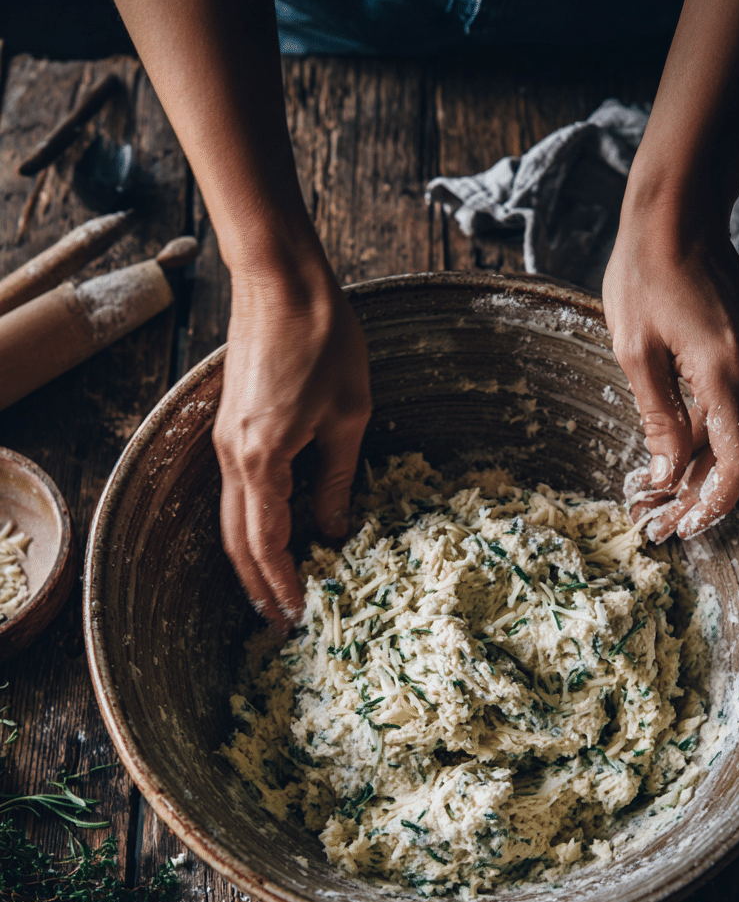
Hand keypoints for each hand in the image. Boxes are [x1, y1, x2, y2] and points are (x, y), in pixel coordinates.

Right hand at [212, 262, 370, 630]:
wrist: (279, 279)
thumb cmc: (323, 337)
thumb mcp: (350, 414)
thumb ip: (337, 478)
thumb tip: (335, 529)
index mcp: (263, 458)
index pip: (266, 544)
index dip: (282, 585)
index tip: (299, 616)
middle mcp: (233, 457)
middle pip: (237, 541)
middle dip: (258, 586)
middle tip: (281, 622)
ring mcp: (225, 441)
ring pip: (232, 519)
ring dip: (253, 559)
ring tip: (277, 589)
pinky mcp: (230, 426)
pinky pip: (237, 491)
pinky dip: (253, 524)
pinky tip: (275, 535)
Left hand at [602, 215, 738, 540]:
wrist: (676, 210)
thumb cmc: (644, 274)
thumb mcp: (635, 353)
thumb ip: (657, 418)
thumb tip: (664, 476)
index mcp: (727, 368)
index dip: (718, 500)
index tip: (688, 524)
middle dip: (713, 489)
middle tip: (670, 517)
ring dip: (713, 460)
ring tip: (667, 489)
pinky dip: (717, 428)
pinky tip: (682, 443)